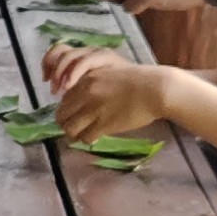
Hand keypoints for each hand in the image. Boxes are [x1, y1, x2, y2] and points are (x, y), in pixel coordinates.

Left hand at [46, 50, 171, 141]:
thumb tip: (82, 103)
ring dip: (75, 134)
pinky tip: (95, 137)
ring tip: (83, 135)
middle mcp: (86, 95)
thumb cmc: (137, 81)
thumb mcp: (108, 76)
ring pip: (70, 129)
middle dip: (66, 124)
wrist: (154, 89)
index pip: (64, 100)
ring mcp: (95, 110)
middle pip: (62, 115)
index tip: (75, 115)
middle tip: (75, 128)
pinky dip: (87, 140)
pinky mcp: (105, 124)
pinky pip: (86, 137)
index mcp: (86, 81)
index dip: (67, 110)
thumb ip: (92, 86)